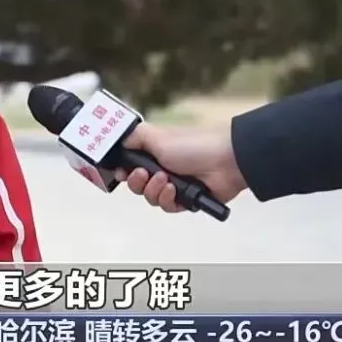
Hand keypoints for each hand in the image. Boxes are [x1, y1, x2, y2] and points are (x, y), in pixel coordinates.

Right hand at [113, 123, 247, 212]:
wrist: (225, 161)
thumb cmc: (191, 145)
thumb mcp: (156, 135)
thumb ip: (132, 137)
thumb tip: (116, 142)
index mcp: (153, 152)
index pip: (129, 166)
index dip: (123, 171)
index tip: (121, 172)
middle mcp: (161, 168)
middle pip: (136, 185)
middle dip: (137, 182)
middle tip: (144, 174)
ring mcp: (173, 185)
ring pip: (150, 198)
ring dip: (154, 190)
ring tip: (167, 180)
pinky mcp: (185, 200)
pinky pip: (167, 207)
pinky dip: (168, 199)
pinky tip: (175, 190)